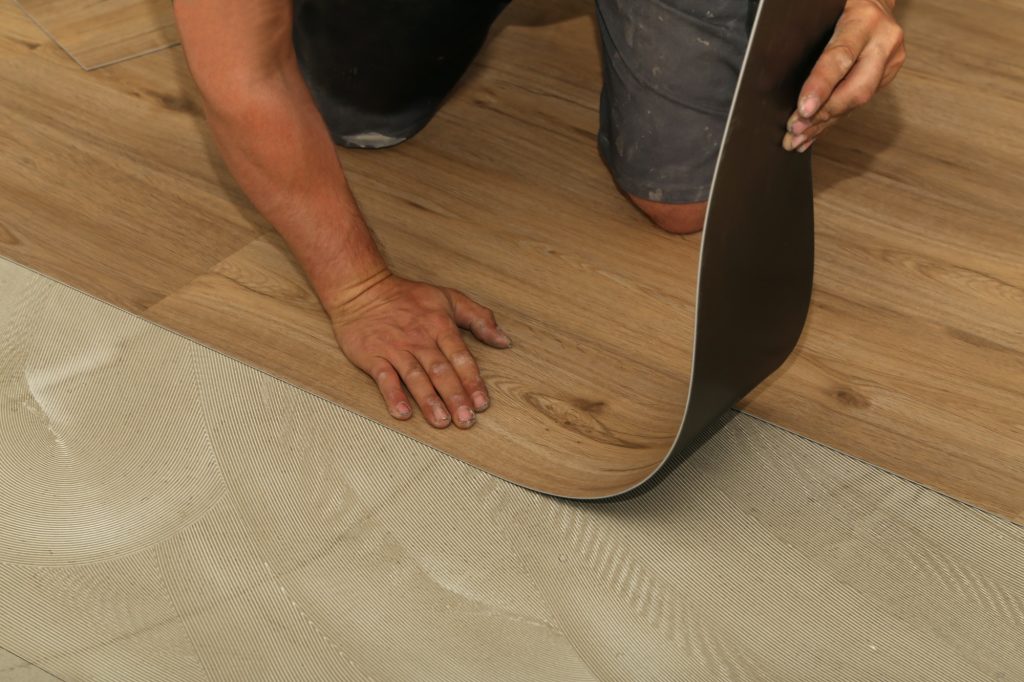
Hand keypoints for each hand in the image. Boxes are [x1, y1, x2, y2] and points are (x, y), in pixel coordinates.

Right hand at [328, 273, 511, 427]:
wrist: (361, 289)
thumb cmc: (407, 296)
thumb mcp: (449, 298)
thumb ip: (479, 318)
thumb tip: (504, 340)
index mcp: (440, 326)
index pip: (461, 357)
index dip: (472, 381)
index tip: (482, 403)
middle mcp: (420, 339)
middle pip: (441, 371)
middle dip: (455, 397)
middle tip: (466, 420)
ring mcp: (395, 349)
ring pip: (416, 377)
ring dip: (429, 401)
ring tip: (441, 422)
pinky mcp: (373, 356)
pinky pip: (384, 378)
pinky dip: (393, 395)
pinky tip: (402, 413)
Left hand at [783, 0, 905, 151]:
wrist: (875, 0)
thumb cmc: (839, 4)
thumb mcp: (822, 8)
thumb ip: (806, 30)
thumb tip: (776, 62)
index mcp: (865, 21)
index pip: (840, 58)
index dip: (821, 86)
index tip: (803, 109)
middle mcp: (883, 41)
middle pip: (856, 89)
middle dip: (823, 114)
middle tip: (795, 130)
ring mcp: (889, 61)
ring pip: (857, 101)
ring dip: (824, 123)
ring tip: (797, 138)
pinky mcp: (886, 76)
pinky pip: (856, 103)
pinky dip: (831, 120)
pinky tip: (812, 134)